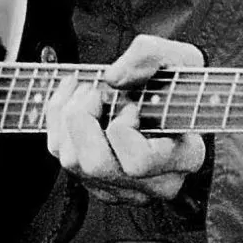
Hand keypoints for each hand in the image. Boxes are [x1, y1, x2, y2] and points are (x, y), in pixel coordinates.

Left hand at [44, 35, 207, 200]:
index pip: (139, 162)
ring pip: (73, 163)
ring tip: (88, 90)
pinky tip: (74, 96)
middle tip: (97, 91)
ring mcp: (123, 188)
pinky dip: (58, 118)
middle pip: (96, 166)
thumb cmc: (178, 83)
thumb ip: (151, 55)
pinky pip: (61, 155)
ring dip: (69, 116)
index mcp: (184, 159)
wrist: (170, 101)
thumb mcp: (180, 57)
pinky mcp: (96, 182)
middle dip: (84, 119)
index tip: (132, 105)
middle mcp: (153, 183)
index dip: (124, 128)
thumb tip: (111, 78)